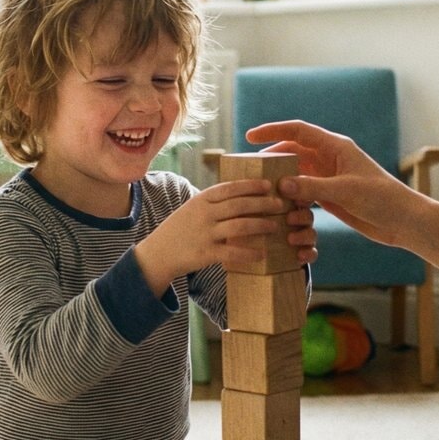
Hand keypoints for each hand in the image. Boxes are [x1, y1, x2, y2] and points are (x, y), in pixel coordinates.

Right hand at [134, 179, 290, 293]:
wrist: (158, 254)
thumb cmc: (179, 230)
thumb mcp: (192, 209)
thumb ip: (213, 203)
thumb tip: (242, 196)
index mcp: (201, 200)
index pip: (230, 188)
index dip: (250, 185)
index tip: (268, 185)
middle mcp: (204, 214)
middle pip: (239, 205)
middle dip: (263, 204)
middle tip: (280, 205)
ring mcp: (205, 233)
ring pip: (240, 226)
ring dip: (261, 225)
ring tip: (275, 226)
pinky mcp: (206, 253)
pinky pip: (233, 252)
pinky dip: (249, 253)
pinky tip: (262, 254)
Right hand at [246, 120, 415, 246]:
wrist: (403, 221)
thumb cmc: (381, 199)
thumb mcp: (345, 191)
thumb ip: (312, 187)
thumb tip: (281, 184)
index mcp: (335, 147)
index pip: (298, 131)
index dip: (273, 130)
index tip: (250, 136)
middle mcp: (330, 158)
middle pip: (293, 151)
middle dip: (271, 157)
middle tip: (249, 168)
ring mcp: (329, 177)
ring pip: (296, 172)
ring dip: (280, 178)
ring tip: (258, 187)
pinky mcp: (331, 195)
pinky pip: (303, 190)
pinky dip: (290, 195)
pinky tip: (276, 204)